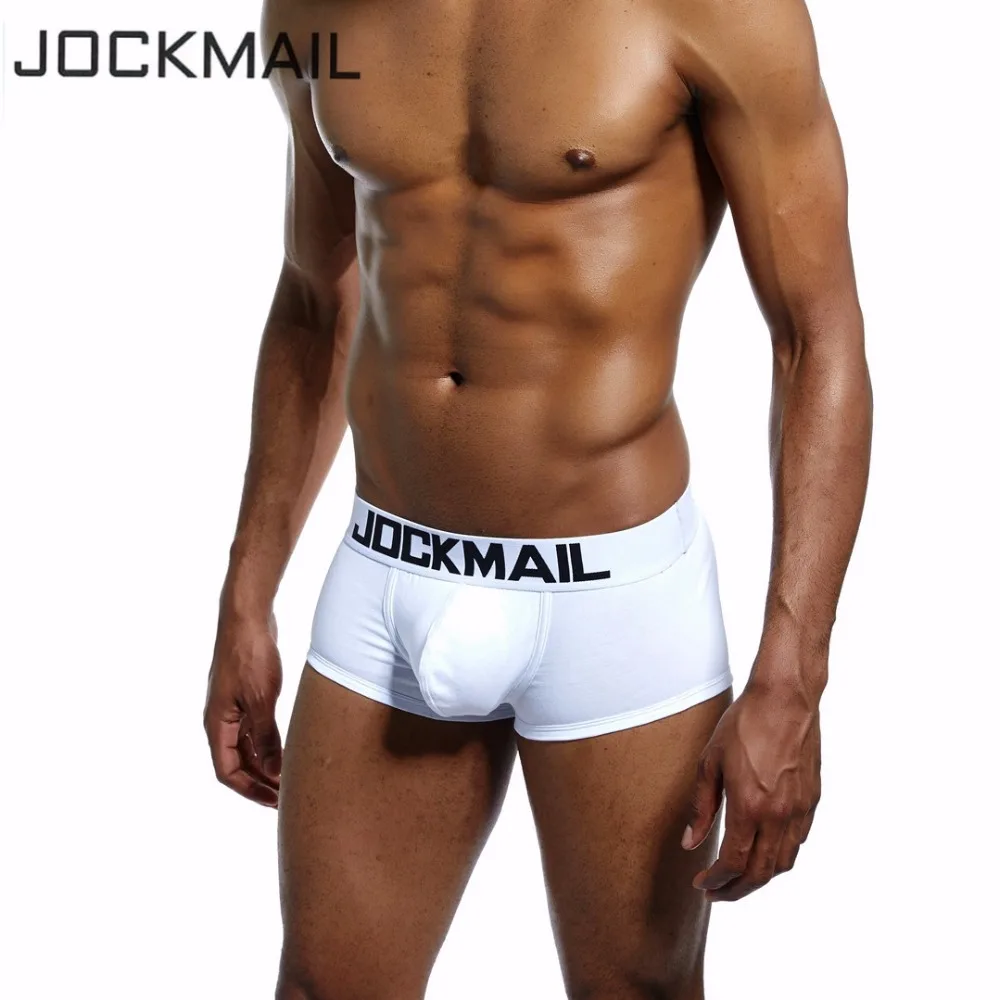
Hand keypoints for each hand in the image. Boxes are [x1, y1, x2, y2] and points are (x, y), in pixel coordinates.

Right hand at [203, 612, 283, 807]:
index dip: (249, 790)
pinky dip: (269, 743)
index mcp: (217, 724)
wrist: (248, 617)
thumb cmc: (249, 655)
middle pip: (237, 762)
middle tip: (287, 796)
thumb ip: (265, 738)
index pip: (227, 771)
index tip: (274, 802)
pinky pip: (255, 729)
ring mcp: (234, 707)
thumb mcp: (261, 700)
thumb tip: (272, 773)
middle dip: (260, 782)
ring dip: (265, 764)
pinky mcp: (247, 695)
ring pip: (247, 746)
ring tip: (290, 777)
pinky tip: (288, 749)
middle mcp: (221, 719)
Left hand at [682, 677, 820, 900]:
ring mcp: (799, 809)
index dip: (717, 881)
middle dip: (737, 890)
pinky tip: (763, 850)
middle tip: (717, 892)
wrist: (785, 699)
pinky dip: (779, 856)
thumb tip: (690, 843)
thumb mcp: (710, 762)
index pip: (734, 863)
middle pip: (760, 873)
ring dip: (760, 877)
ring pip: (783, 863)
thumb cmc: (744, 724)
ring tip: (738, 877)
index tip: (702, 884)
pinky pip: (798, 842)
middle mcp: (779, 815)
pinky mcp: (812, 800)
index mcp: (750, 806)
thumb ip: (700, 808)